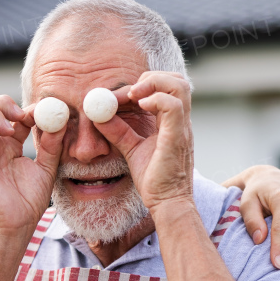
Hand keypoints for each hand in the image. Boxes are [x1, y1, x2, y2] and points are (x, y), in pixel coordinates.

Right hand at [0, 95, 62, 235]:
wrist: (17, 223)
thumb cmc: (29, 201)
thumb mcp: (47, 167)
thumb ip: (52, 143)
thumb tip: (60, 119)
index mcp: (11, 144)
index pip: (12, 113)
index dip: (25, 108)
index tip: (41, 113)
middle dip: (4, 103)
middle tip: (22, 116)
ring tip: (10, 128)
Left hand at [95, 72, 195, 212]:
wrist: (166, 202)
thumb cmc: (153, 179)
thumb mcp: (131, 148)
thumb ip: (118, 131)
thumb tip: (98, 116)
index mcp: (173, 122)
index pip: (167, 89)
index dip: (144, 85)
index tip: (119, 95)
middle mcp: (181, 121)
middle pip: (178, 81)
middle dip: (152, 78)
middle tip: (130, 91)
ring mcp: (181, 128)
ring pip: (179, 87)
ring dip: (154, 83)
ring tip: (134, 95)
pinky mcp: (177, 137)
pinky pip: (173, 107)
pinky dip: (156, 99)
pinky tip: (140, 105)